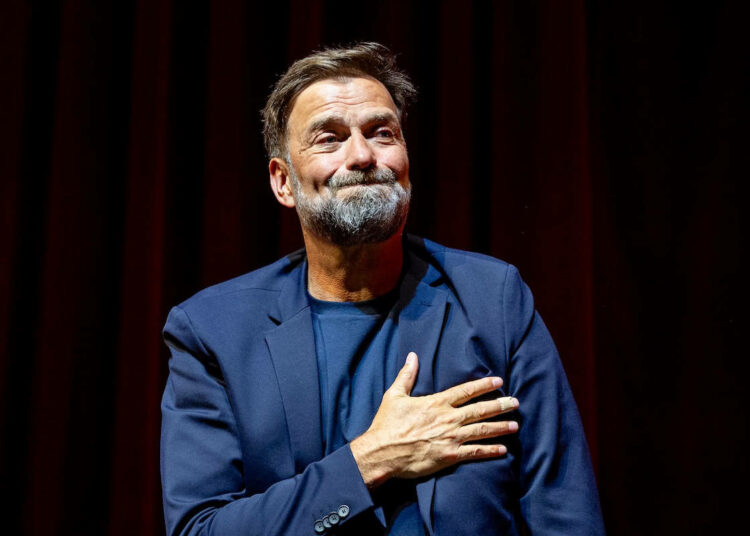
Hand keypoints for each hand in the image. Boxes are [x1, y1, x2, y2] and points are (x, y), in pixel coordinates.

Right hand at [350, 352, 518, 488]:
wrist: (382, 452)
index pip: (466, 391)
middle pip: (480, 410)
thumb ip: (406, 376)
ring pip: (482, 430)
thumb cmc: (387, 424)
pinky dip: (490, 450)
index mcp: (436, 403)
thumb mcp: (394, 395)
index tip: (498, 381)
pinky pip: (475, 452)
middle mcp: (448, 419)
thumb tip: (412, 356)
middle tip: (516, 402)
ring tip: (515, 425)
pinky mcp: (450, 456)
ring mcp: (451, 438)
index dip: (484, 385)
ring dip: (500, 427)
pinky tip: (502, 449)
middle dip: (500, 405)